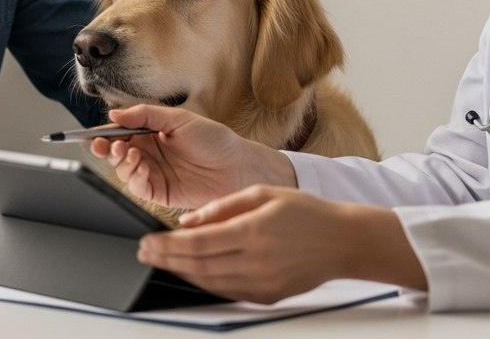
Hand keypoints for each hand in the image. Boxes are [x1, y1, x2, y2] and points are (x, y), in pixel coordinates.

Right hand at [89, 105, 295, 210]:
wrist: (237, 166)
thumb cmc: (214, 139)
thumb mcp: (179, 119)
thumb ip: (145, 114)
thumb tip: (114, 113)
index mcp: (150, 133)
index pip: (119, 132)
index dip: (103, 134)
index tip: (90, 135)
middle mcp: (148, 153)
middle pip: (115, 153)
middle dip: (107, 149)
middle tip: (108, 146)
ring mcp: (153, 173)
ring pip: (122, 171)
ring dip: (121, 162)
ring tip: (132, 154)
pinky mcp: (159, 192)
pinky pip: (137, 187)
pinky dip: (134, 178)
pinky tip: (143, 167)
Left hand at [137, 185, 426, 302]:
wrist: (344, 241)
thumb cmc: (306, 213)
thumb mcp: (262, 194)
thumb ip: (221, 206)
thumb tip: (186, 220)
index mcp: (254, 232)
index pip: (197, 243)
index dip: (167, 244)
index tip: (147, 241)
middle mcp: (256, 261)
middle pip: (198, 265)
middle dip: (166, 259)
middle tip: (145, 252)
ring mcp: (263, 283)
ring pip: (209, 282)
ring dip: (180, 272)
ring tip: (161, 261)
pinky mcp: (268, 296)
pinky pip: (226, 291)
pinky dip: (204, 281)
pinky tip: (190, 270)